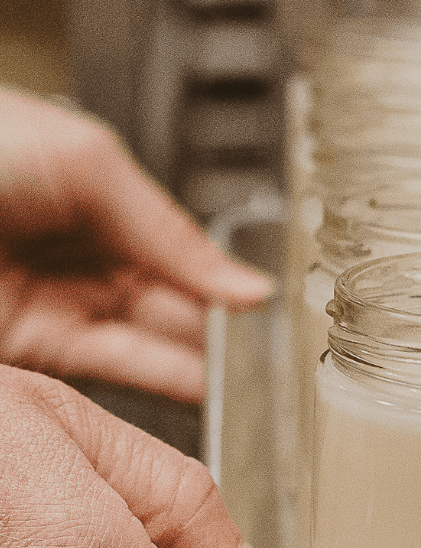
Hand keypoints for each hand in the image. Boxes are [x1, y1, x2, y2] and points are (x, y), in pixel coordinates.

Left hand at [0, 89, 269, 402]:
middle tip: (267, 354)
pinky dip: (152, 377)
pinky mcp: (19, 348)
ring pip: (136, 343)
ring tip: (244, 379)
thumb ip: (169, 231)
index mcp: (90, 200)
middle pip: (160, 303)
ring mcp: (43, 306)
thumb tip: (243, 286)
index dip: (220, 279)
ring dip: (191, 362)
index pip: (174, 251)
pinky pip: (97, 369)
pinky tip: (195, 382)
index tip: (268, 308)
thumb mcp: (90, 165)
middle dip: (213, 328)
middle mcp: (69, 257)